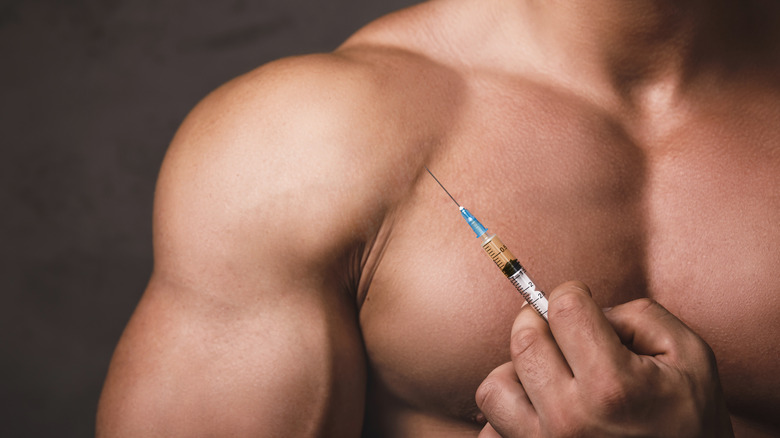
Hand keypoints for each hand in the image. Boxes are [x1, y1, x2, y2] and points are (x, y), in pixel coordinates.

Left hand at [475, 281, 733, 436]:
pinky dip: (509, 412)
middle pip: (524, 340)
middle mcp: (570, 419)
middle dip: (540, 321)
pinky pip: (492, 427)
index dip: (573, 293)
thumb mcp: (691, 358)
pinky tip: (539, 408)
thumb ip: (639, 316)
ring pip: (496, 384)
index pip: (563, 309)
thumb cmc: (691, 421)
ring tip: (550, 374)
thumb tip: (589, 309)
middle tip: (561, 330)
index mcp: (612, 387)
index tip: (581, 302)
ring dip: (518, 371)